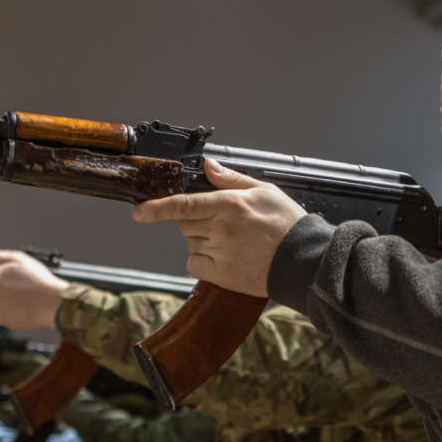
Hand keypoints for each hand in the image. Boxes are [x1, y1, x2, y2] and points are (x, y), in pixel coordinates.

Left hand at [131, 159, 306, 297]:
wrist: (303, 261)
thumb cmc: (287, 223)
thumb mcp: (265, 191)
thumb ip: (232, 179)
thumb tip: (208, 166)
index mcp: (229, 204)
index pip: (184, 204)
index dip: (157, 208)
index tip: (138, 213)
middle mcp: (221, 228)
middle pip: (185, 224)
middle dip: (196, 222)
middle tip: (222, 225)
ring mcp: (220, 252)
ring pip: (190, 243)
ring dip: (202, 242)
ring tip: (232, 243)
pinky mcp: (222, 275)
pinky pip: (194, 265)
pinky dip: (203, 263)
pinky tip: (225, 260)